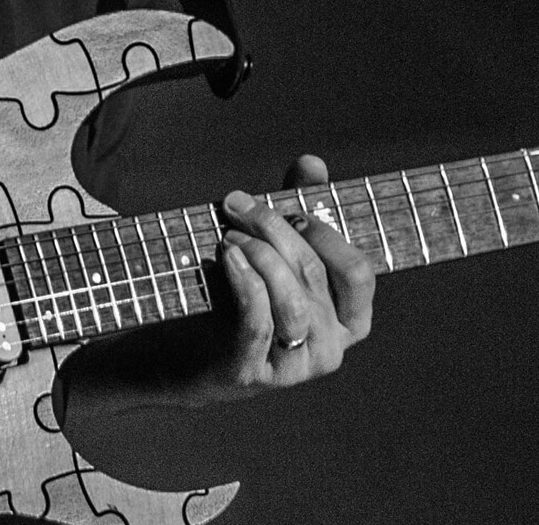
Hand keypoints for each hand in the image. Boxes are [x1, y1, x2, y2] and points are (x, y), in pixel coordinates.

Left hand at [57, 154, 376, 415]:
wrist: (180, 355)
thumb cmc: (237, 298)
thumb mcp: (272, 253)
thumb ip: (297, 208)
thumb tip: (311, 163)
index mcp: (349, 321)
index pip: (358, 274)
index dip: (327, 235)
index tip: (291, 209)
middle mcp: (330, 350)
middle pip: (313, 275)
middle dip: (275, 231)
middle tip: (237, 204)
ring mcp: (293, 368)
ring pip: (291, 301)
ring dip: (259, 257)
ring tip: (229, 236)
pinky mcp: (251, 374)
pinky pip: (257, 322)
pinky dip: (243, 282)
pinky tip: (226, 256)